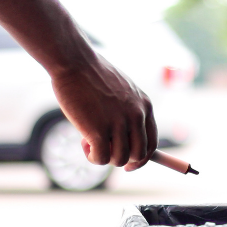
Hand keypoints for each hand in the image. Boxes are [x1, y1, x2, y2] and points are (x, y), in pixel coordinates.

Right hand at [51, 55, 157, 170]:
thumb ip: (127, 111)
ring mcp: (119, 124)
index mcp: (144, 106)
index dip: (141, 158)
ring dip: (104, 156)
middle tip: (104, 153)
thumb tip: (125, 139)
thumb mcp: (120, 90)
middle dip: (123, 161)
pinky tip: (84, 143)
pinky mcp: (99, 131)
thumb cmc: (92, 74)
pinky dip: (93, 157)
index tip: (128, 164)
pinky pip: (102, 159)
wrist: (74, 62)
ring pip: (119, 159)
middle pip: (139, 155)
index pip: (152, 143)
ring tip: (89, 141)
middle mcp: (136, 115)